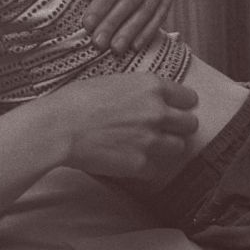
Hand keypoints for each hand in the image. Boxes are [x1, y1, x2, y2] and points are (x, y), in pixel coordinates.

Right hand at [50, 74, 197, 180]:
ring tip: (147, 145)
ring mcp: (152, 139)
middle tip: (164, 129)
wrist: (58, 127)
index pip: (188, 97)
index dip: (182, 104)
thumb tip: (147, 97)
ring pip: (180, 147)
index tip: (176, 109)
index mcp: (150, 86)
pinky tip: (130, 158)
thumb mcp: (111, 81)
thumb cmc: (76, 100)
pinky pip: (157, 168)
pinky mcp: (142, 164)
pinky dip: (146, 166)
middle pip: (190, 124)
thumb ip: (137, 90)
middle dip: (179, 127)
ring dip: (167, 146)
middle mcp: (157, 112)